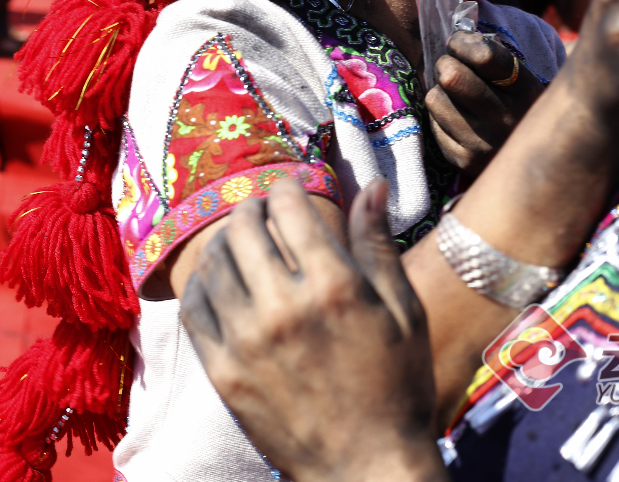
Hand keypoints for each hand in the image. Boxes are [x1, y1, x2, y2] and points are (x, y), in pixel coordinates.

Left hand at [180, 179, 446, 481]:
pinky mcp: (223, 374)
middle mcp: (284, 307)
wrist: (367, 464)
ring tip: (241, 242)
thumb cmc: (395, 383)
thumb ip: (377, 243)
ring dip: (225, 242)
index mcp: (333, 285)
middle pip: (244, 228)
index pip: (289, 207)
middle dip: (253, 209)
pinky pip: (195, 310)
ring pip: (215, 264)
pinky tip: (218, 281)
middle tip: (263, 211)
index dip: (287, 188)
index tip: (289, 189)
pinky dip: (201, 284)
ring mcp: (247, 342)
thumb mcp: (402, 308)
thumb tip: (373, 185)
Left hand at [426, 32, 543, 179]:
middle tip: (450, 66)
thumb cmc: (519, 107)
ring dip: (439, 91)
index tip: (458, 42)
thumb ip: (494, 56)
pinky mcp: (464, 161)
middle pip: (452, 76)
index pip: (484, 55)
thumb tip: (457, 34)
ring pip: (436, 99)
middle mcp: (508, 119)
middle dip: (445, 64)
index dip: (462, 42)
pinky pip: (433, 124)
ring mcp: (485, 144)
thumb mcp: (521, 80)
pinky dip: (440, 116)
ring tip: (454, 95)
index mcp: (526, 91)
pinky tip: (456, 118)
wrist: (535, 161)